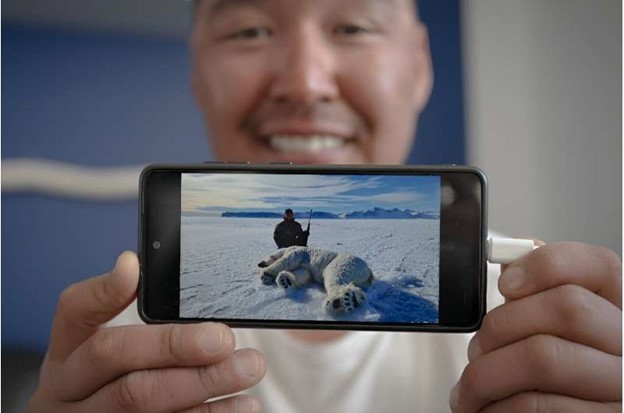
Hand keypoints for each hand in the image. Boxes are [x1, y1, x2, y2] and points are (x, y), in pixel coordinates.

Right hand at [29, 251, 265, 412]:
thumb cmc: (114, 384)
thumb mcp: (109, 354)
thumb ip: (137, 320)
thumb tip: (143, 269)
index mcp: (68, 351)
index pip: (75, 309)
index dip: (103, 288)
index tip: (134, 267)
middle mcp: (69, 387)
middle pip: (115, 356)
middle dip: (174, 344)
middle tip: (224, 339)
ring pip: (142, 399)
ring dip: (203, 382)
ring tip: (249, 368)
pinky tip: (241, 403)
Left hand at [450, 241, 621, 411]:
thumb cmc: (548, 381)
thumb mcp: (548, 329)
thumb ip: (537, 296)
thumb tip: (510, 266)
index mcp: (617, 311)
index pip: (598, 265)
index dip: (546, 265)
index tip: (506, 283)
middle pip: (567, 307)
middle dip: (502, 325)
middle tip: (478, 347)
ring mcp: (621, 387)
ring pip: (544, 358)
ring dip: (488, 372)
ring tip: (474, 384)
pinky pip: (537, 406)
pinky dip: (497, 407)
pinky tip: (491, 408)